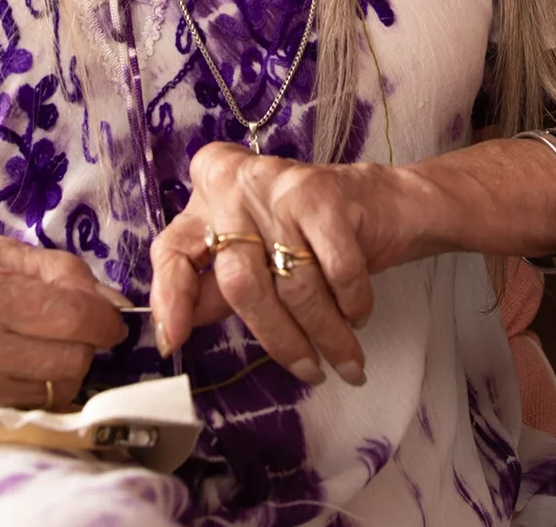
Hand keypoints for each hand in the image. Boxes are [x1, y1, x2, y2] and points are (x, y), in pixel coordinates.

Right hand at [0, 233, 128, 406]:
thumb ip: (59, 270)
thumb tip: (112, 301)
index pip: (69, 318)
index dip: (105, 318)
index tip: (112, 315)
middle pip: (69, 360)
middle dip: (88, 341)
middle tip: (76, 322)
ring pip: (56, 388)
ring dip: (67, 364)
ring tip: (46, 338)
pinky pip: (32, 402)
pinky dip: (42, 382)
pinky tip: (26, 358)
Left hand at [149, 141, 405, 387]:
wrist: (384, 201)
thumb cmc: (311, 234)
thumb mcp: (256, 257)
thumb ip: (214, 288)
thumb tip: (173, 332)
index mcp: (208, 197)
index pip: (173, 251)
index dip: (170, 299)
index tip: (173, 343)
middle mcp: (236, 184)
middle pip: (240, 282)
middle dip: (279, 338)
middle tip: (308, 371)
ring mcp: (279, 187)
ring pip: (293, 283)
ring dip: (326, 333)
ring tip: (344, 360)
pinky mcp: (324, 194)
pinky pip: (336, 270)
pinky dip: (351, 302)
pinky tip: (358, 316)